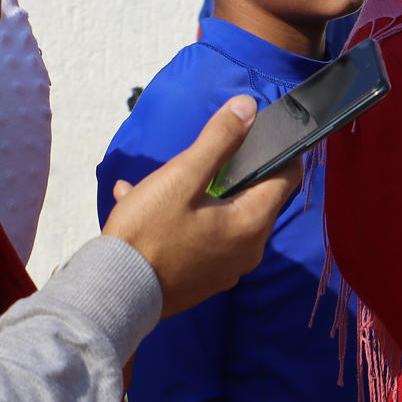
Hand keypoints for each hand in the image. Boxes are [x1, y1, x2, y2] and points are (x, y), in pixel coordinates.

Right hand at [102, 97, 298, 316]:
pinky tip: (143, 202)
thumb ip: (218, 140)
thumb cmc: (147, 234)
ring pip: (224, 217)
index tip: (261, 131)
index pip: (287, 177)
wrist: (113, 294)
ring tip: (164, 178)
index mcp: (251, 224)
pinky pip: (203, 238)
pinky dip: (184, 218)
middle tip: (206, 153)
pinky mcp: (204, 280)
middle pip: (256, 197)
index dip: (279, 149)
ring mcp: (227, 269)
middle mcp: (248, 251)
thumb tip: (248, 107)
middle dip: (234, 170)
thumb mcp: (181, 177)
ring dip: (201, 193)